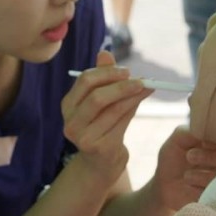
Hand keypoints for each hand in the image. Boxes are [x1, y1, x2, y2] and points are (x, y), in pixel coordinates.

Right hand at [61, 50, 150, 187]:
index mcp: (68, 105)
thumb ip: (103, 78)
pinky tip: (142, 99)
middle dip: (121, 85)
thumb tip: (105, 53)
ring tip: (148, 87)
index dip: (107, 73)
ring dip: (133, 96)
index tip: (127, 71)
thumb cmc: (102, 125)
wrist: (101, 162)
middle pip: (97, 97)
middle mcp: (71, 122)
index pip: (85, 81)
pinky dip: (134, 108)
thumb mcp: (101, 101)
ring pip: (113, 110)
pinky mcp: (100, 149)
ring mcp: (83, 138)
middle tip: (140, 79)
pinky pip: (121, 123)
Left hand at [153, 126, 215, 210]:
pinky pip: (214, 197)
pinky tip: (188, 189)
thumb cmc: (175, 156)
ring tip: (186, 176)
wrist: (164, 183)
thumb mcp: (180, 137)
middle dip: (209, 157)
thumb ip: (194, 131)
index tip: (201, 143)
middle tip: (190, 156)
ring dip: (202, 176)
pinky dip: (198, 192)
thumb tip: (209, 136)